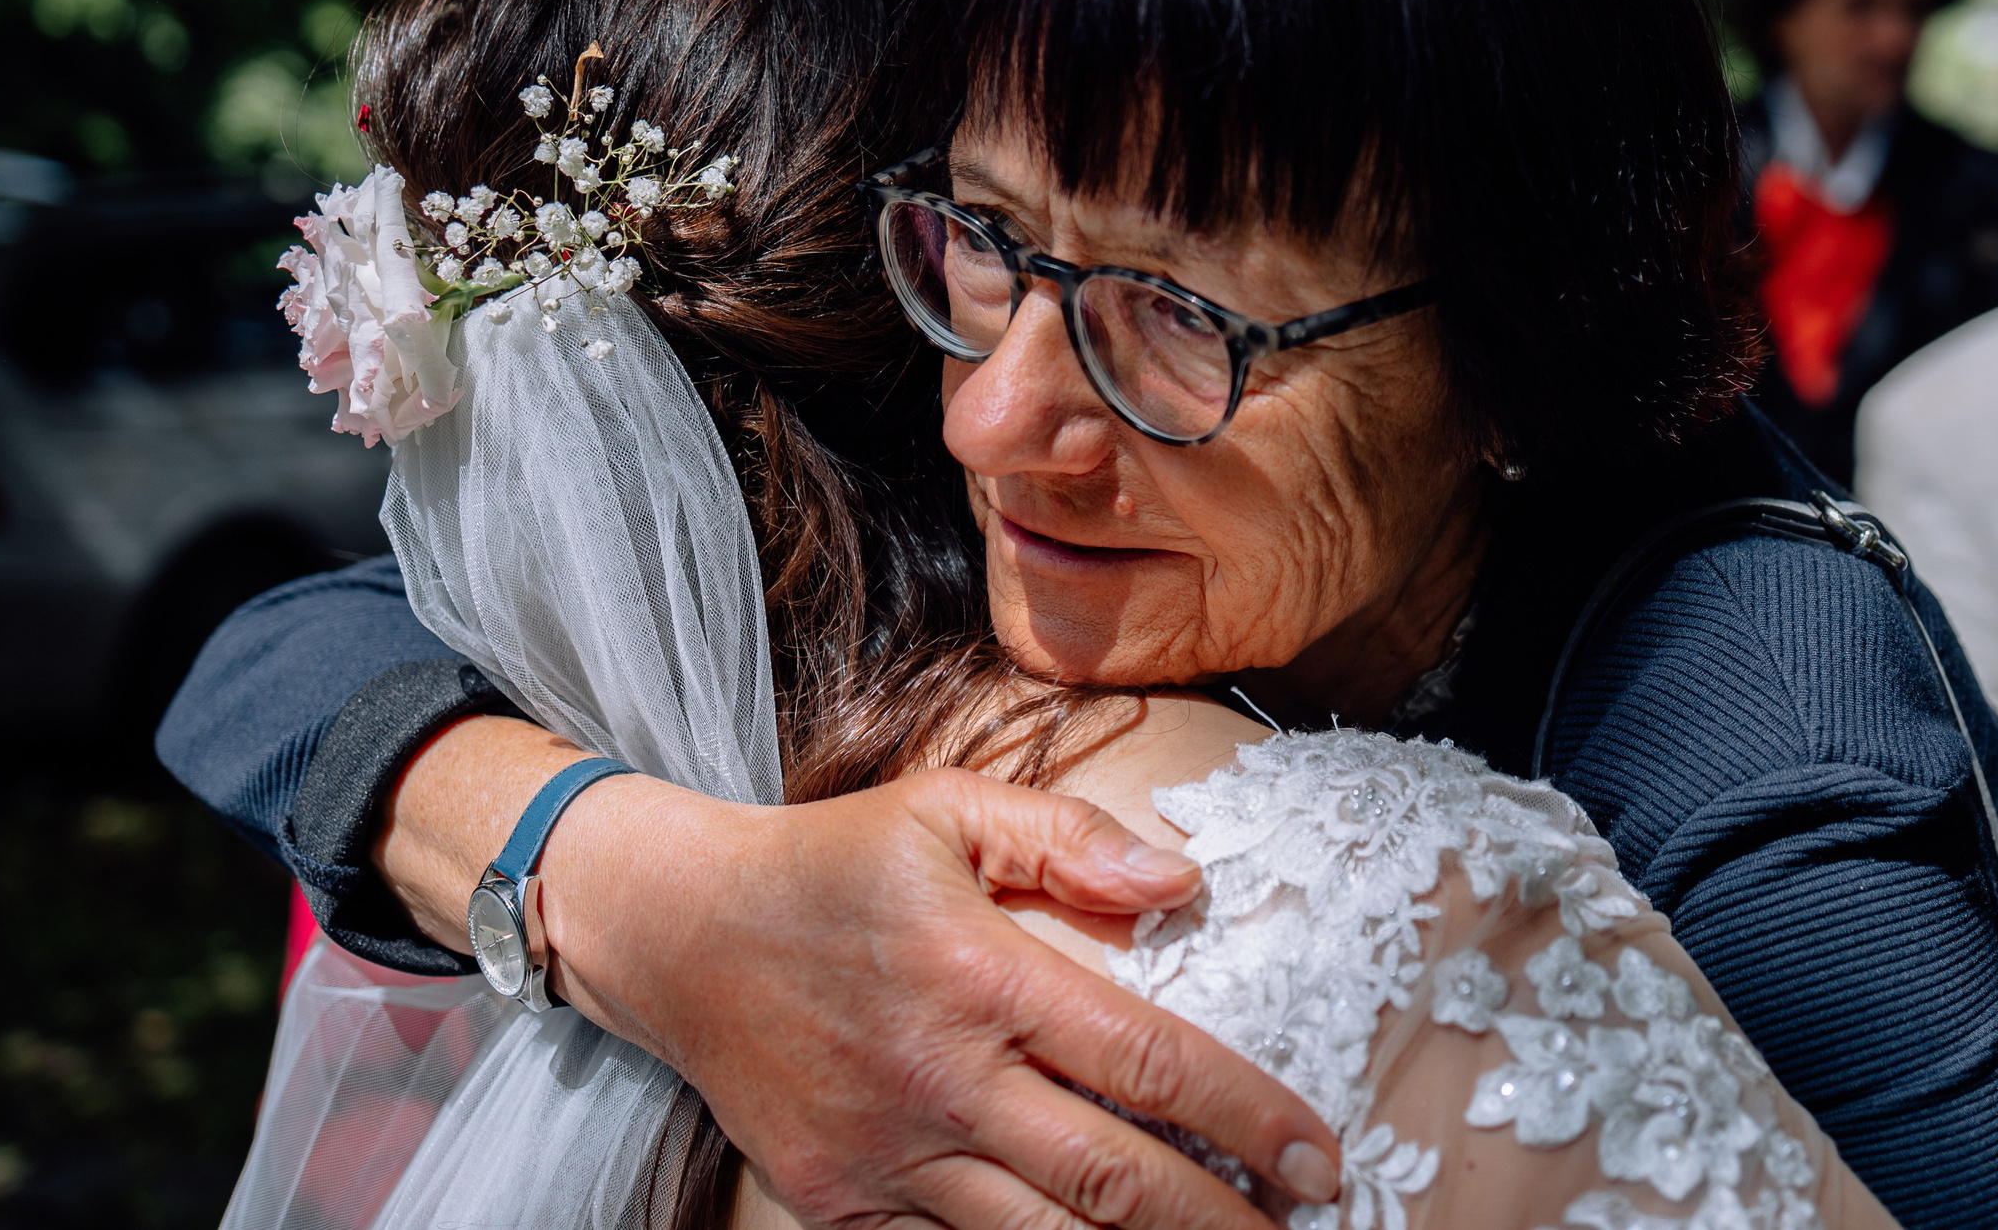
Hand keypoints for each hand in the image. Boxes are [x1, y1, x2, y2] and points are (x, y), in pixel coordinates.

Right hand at [376, 717, 1338, 1228]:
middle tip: (1298, 1229)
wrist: (676, 932)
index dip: (1247, 1116)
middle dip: (1221, 1219)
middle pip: (1112, 1180)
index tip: (1321, 1154)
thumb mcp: (946, 809)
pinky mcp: (840, 1199)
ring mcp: (889, 1154)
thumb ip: (1069, 839)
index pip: (1146, 1061)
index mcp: (980, 975)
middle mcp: (943, 1078)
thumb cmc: (830, 864)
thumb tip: (1184, 884)